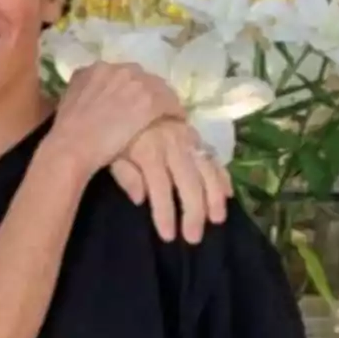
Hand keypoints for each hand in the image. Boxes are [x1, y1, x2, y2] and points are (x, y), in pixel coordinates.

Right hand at [44, 62, 185, 179]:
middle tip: (150, 111)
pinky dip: (175, 113)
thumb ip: (84, 86)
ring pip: (160, 89)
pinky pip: (170, 104)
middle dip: (148, 93)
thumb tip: (90, 86)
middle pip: (145, 78)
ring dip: (163, 102)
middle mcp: (120, 69)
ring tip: (167, 117)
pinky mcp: (150, 102)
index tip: (135, 101)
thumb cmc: (67, 129)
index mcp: (99, 68)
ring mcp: (136, 84)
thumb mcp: (69, 97)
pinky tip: (177, 123)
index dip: (132, 88)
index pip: (126, 74)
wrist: (72, 146)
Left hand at [109, 119, 232, 242]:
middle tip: (194, 238)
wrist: (127, 99)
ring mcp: (187, 139)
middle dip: (193, 211)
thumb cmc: (114, 133)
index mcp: (149, 150)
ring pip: (206, 169)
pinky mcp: (195, 136)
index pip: (160, 186)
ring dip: (214, 196)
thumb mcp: (110, 152)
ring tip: (217, 219)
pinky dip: (222, 175)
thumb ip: (125, 174)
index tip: (168, 236)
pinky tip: (228, 194)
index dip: (165, 212)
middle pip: (188, 181)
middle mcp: (172, 144)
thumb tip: (140, 199)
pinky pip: (213, 157)